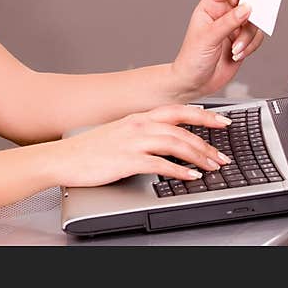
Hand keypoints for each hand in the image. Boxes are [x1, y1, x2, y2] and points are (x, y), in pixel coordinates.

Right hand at [53, 104, 232, 186]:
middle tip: (223, 156)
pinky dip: (179, 171)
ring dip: (198, 156)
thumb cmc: (89, 149)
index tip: (224, 122)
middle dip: (207, 142)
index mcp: (138, 117)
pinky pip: (160, 164)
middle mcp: (138, 126)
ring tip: (213, 167)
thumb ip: (143, 133)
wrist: (63, 158)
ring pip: (175, 144)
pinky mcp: (127, 160)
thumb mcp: (120, 134)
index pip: (178, 111)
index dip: (204, 116)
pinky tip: (190, 176)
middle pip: (182, 129)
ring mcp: (133, 142)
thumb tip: (166, 140)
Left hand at [171, 0, 264, 98]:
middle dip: (253, 8)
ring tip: (236, 48)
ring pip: (254, 21)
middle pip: (245, 0)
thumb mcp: (208, 37)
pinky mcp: (242, 41)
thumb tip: (247, 8)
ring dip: (248, 36)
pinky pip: (256, 37)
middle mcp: (223, 15)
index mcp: (210, 7)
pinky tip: (237, 54)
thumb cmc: (192, 58)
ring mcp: (233, 28)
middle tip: (256, 14)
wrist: (195, 82)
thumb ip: (229, 22)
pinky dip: (250, 46)